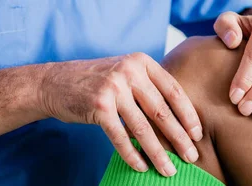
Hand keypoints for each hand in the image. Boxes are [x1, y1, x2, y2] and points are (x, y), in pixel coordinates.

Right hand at [39, 53, 201, 176]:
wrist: (53, 82)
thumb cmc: (97, 82)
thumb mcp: (126, 74)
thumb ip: (149, 88)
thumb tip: (180, 121)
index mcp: (142, 62)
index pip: (174, 91)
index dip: (188, 115)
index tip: (197, 135)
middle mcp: (130, 72)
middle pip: (162, 111)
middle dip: (180, 137)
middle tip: (192, 156)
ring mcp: (113, 88)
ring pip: (143, 128)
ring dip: (158, 153)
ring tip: (169, 169)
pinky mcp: (98, 106)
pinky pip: (121, 137)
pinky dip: (132, 155)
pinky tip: (142, 167)